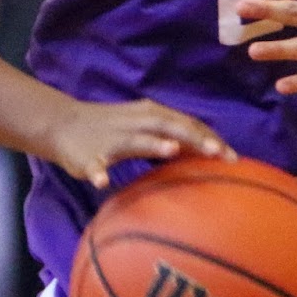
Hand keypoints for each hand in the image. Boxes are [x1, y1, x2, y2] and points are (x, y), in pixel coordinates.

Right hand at [45, 97, 235, 188]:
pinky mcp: (88, 156)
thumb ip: (173, 136)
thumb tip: (208, 149)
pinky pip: (93, 165)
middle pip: (170, 126)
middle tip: (218, 153)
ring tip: (172, 150)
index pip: (188, 124)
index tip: (234, 157)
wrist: (63, 125)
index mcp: (152, 115)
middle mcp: (136, 122)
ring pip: (135, 140)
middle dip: (195, 138)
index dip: (211, 138)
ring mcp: (112, 139)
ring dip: (153, 144)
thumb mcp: (146, 127)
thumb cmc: (113, 129)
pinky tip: (103, 181)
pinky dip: (98, 172)